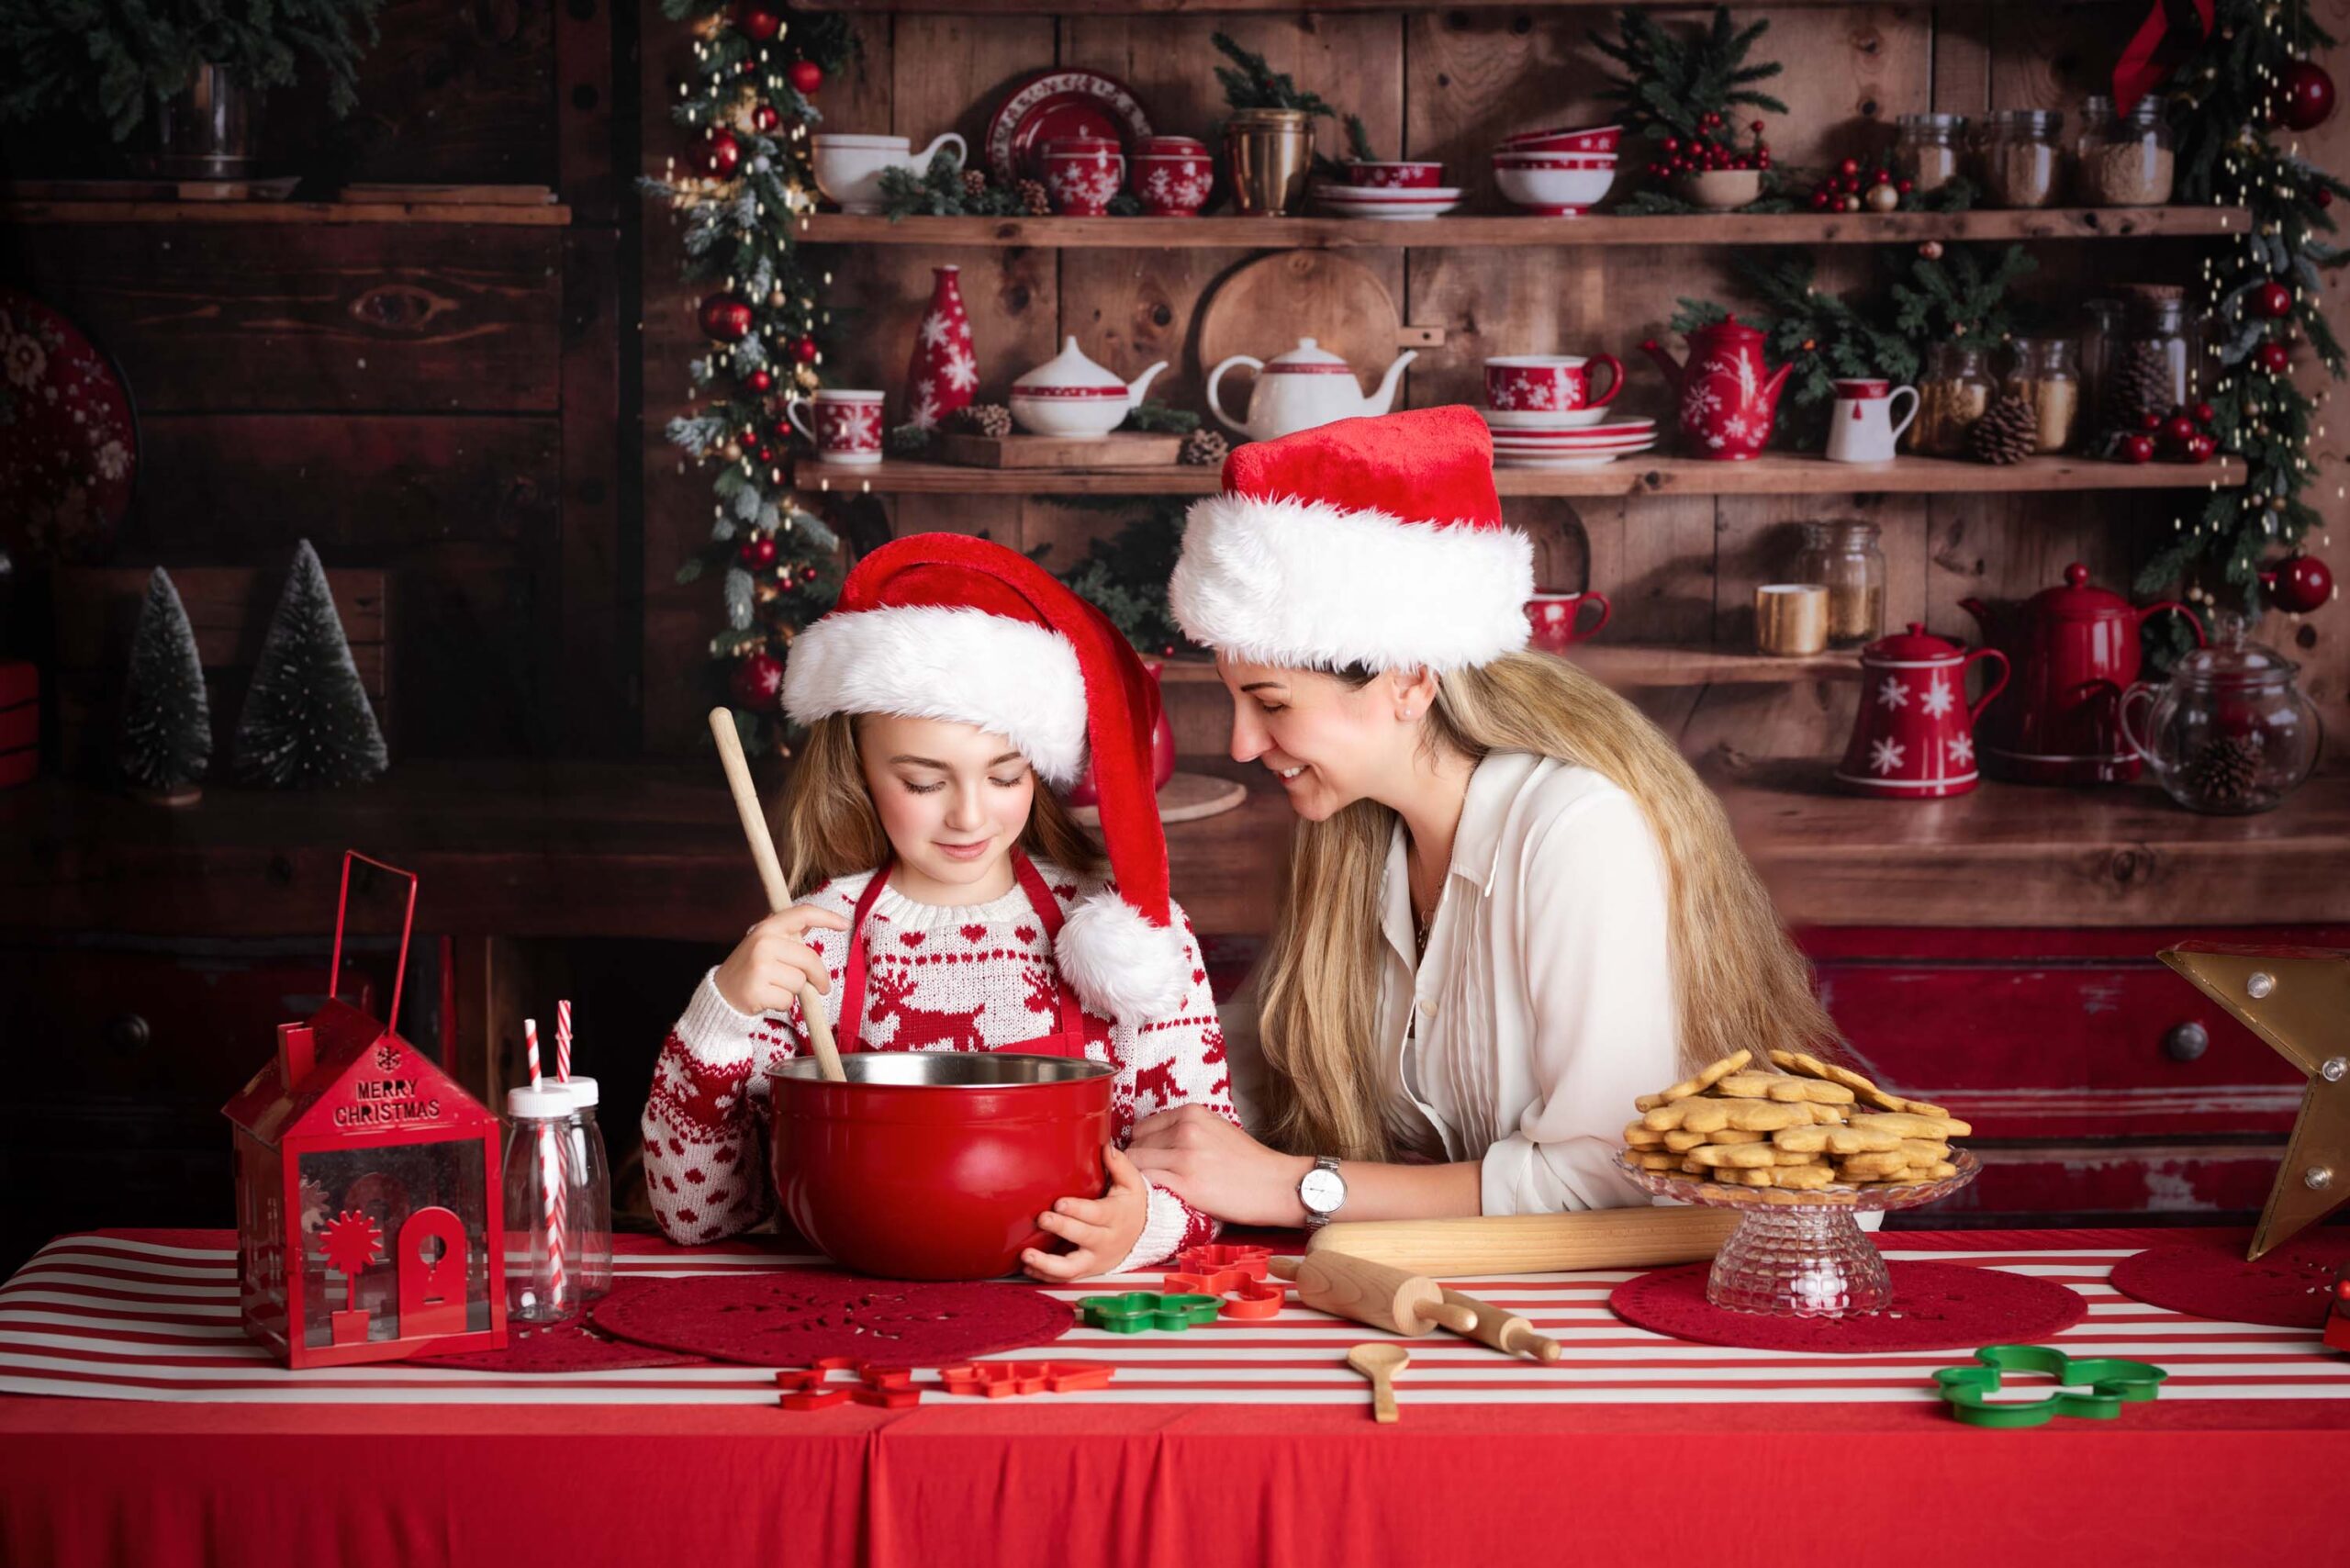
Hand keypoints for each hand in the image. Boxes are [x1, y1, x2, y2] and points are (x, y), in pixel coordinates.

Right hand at [712, 904, 849, 1014]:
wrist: (721, 994)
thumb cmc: (752, 969)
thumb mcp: (766, 944)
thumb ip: (790, 936)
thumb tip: (818, 924)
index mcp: (768, 928)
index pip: (802, 914)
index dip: (827, 917)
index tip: (845, 924)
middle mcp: (763, 943)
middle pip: (810, 959)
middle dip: (819, 976)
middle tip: (822, 987)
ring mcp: (760, 966)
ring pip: (801, 982)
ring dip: (794, 990)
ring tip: (774, 987)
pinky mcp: (758, 990)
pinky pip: (789, 1000)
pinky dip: (783, 1004)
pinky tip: (768, 998)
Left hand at [1022, 1145, 1146, 1281]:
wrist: (1142, 1237)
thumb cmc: (1131, 1206)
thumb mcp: (1132, 1184)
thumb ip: (1119, 1165)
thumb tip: (1106, 1146)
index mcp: (1115, 1217)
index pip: (1096, 1214)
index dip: (1078, 1210)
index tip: (1059, 1203)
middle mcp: (1105, 1241)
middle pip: (1083, 1237)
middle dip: (1062, 1229)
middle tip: (1041, 1219)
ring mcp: (1094, 1259)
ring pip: (1072, 1268)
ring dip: (1047, 1264)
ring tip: (1026, 1256)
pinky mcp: (1086, 1270)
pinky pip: (1064, 1277)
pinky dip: (1045, 1274)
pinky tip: (1027, 1266)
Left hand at [1127, 1105, 1313, 1227]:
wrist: (1277, 1185)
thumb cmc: (1249, 1161)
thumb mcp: (1216, 1128)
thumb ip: (1186, 1128)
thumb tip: (1155, 1139)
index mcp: (1192, 1113)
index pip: (1142, 1127)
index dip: (1142, 1146)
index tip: (1149, 1160)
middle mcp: (1186, 1130)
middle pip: (1135, 1145)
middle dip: (1139, 1162)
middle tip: (1151, 1178)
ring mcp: (1185, 1157)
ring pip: (1136, 1163)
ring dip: (1140, 1177)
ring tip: (1155, 1188)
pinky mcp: (1186, 1184)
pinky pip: (1147, 1182)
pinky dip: (1147, 1190)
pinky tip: (1160, 1196)